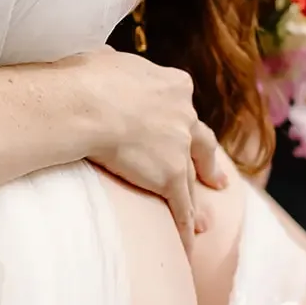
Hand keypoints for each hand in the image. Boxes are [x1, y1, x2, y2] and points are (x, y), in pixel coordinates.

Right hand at [72, 50, 226, 245]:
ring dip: (199, 200)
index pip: (179, 101)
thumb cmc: (90, 77)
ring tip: (205, 221)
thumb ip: (117, 66)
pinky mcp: (171, 177)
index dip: (177, 114)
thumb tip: (107, 64)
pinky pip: (181, 207)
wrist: (89, 104)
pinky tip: (189, 244)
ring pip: (193, 179)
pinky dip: (185, 226)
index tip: (175, 121)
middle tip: (216, 178)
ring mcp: (180, 148)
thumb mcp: (109, 60)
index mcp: (173, 85)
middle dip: (207, 161)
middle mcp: (184, 115)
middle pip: (200, 141)